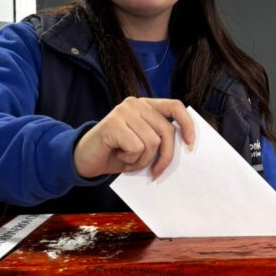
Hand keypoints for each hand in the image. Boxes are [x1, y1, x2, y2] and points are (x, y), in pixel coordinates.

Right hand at [73, 97, 194, 179]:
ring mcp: (123, 111)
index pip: (175, 106)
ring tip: (128, 159)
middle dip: (165, 156)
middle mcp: (136, 103)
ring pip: (152, 142)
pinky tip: (118, 156)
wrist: (85, 160)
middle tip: (156, 172)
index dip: (187, 124)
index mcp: (146, 105)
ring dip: (143, 160)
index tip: (190, 144)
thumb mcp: (143, 145)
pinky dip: (130, 160)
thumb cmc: (117, 154)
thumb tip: (186, 147)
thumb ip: (160, 140)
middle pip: (166, 131)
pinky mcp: (113, 123)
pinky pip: (136, 148)